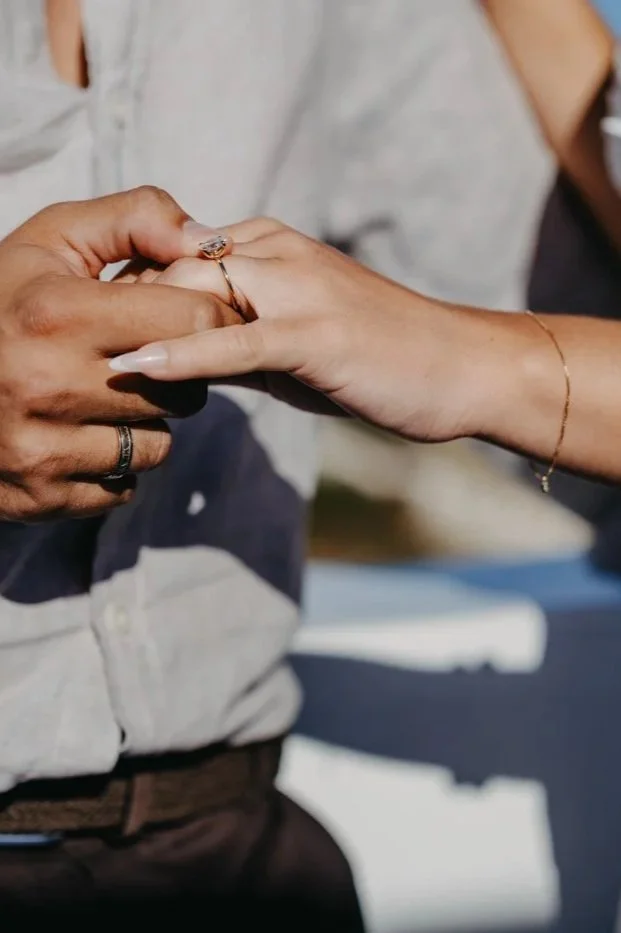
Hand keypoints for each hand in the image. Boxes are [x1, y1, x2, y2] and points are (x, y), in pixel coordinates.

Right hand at [0, 187, 237, 521]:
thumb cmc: (3, 302)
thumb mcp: (55, 240)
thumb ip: (135, 218)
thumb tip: (208, 244)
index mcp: (57, 313)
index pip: (193, 322)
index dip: (206, 317)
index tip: (196, 318)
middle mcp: (47, 384)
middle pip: (185, 392)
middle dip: (177, 375)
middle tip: (141, 361)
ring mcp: (41, 448)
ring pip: (159, 447)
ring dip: (147, 424)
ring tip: (103, 398)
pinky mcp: (41, 495)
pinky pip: (125, 487)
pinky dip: (115, 466)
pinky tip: (80, 437)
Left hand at [109, 219, 492, 441]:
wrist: (462, 366)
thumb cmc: (382, 359)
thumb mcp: (298, 345)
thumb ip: (240, 341)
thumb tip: (183, 360)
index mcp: (274, 249)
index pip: (176, 257)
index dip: (132, 295)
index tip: (94, 330)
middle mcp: (280, 254)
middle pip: (172, 267)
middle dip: (119, 307)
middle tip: (74, 349)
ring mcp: (299, 290)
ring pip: (198, 294)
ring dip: (138, 326)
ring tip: (84, 361)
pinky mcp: (316, 333)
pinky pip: (237, 341)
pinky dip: (185, 355)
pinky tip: (139, 369)